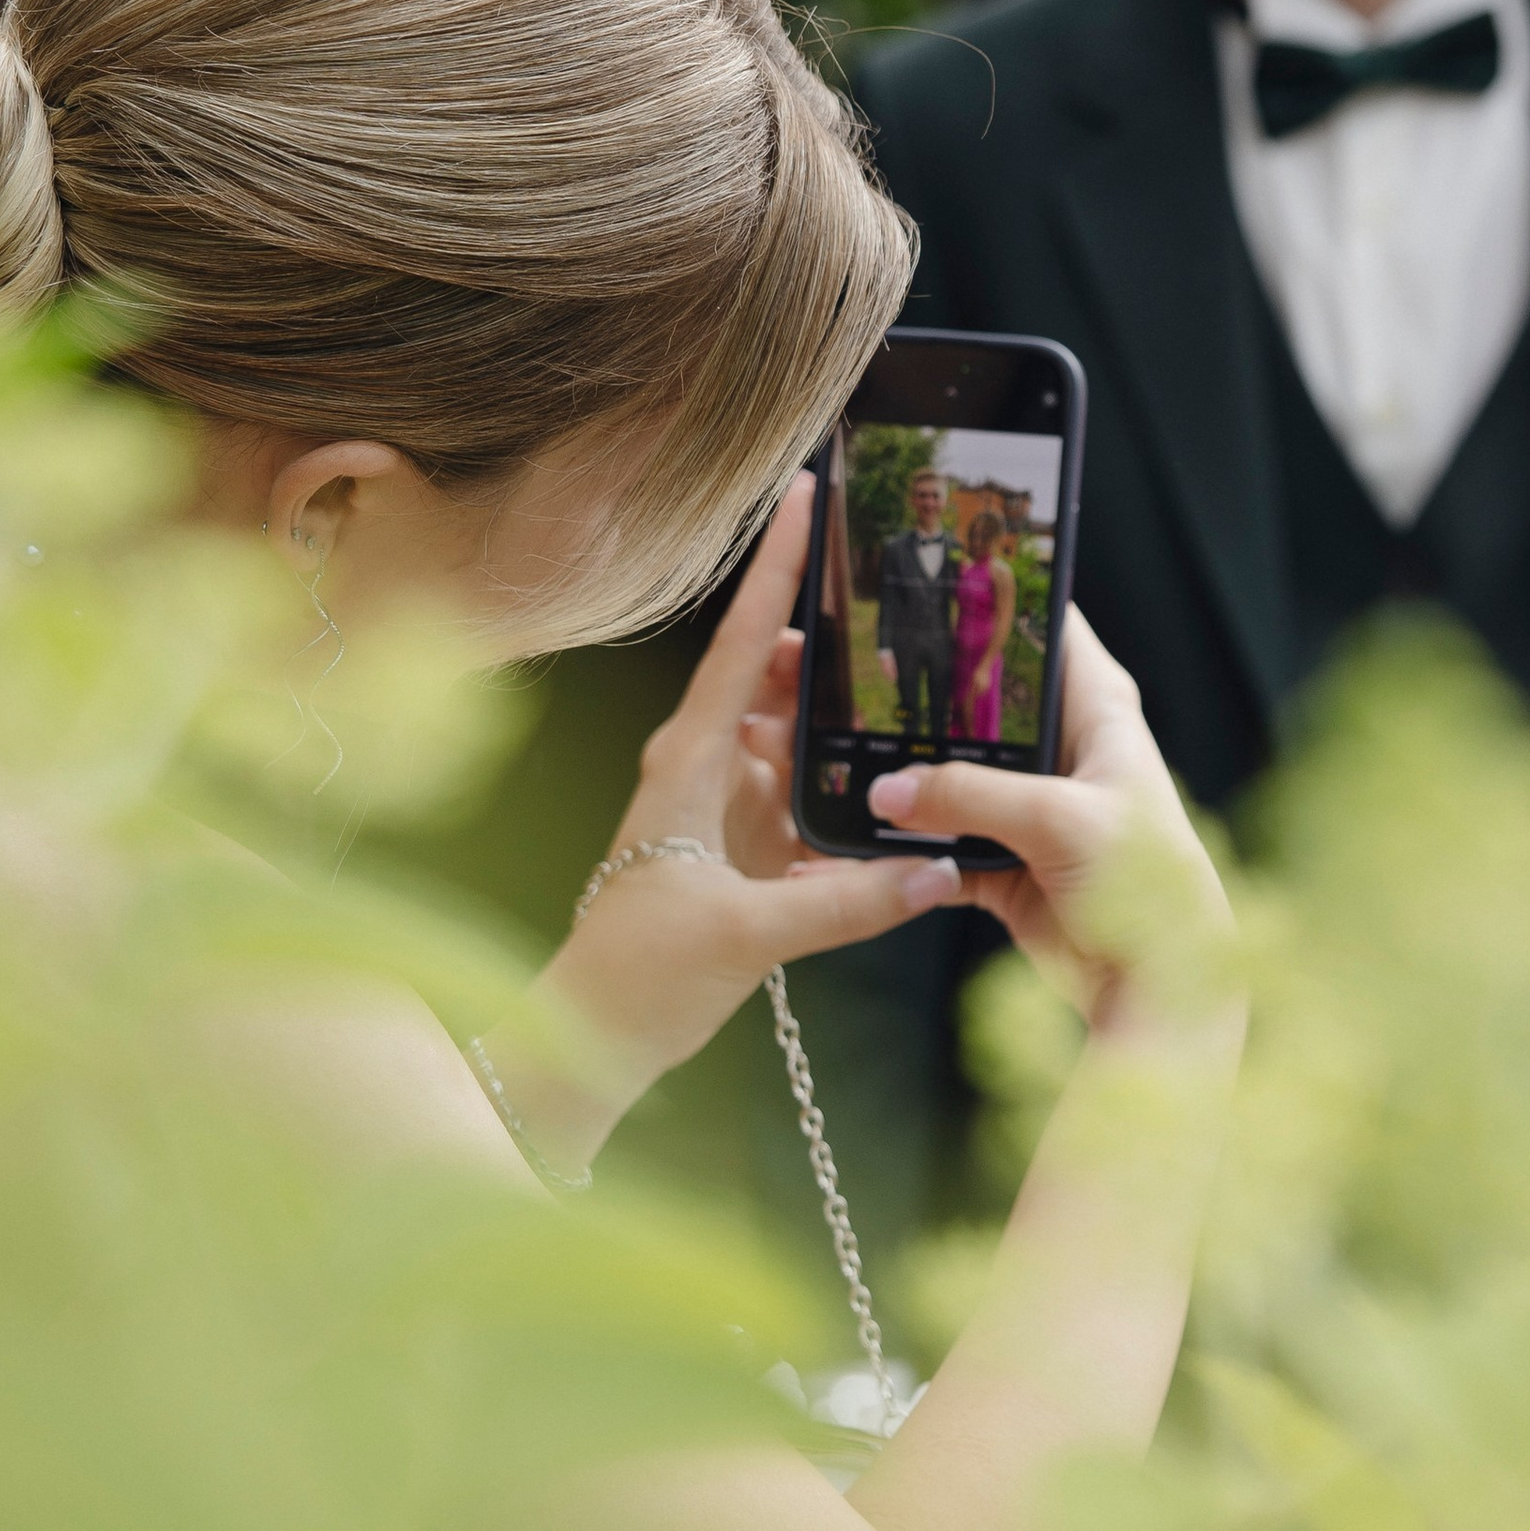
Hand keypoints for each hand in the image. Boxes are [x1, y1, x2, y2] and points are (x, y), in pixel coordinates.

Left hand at [493, 481, 966, 1170]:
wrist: (592, 1038)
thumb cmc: (638, 973)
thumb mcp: (748, 933)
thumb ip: (849, 904)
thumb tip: (937, 872)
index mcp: (692, 758)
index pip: (743, 638)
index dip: (780, 564)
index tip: (809, 492)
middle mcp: (709, 765)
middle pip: (782, 677)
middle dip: (839, 641)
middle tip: (908, 600)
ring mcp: (728, 806)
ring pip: (800, 735)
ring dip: (848, 717)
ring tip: (918, 688)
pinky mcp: (747, 849)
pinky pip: (808, 794)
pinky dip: (847, 784)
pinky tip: (898, 785)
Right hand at [865, 611, 1233, 1029]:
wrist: (1157, 986)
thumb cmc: (1148, 888)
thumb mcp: (1061, 822)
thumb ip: (971, 797)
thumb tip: (886, 791)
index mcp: (1097, 710)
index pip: (1045, 625)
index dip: (991, 596)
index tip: (923, 575)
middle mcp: (1060, 749)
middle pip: (974, 700)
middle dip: (912, 695)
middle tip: (837, 677)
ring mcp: (1026, 805)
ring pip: (944, 773)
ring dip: (893, 776)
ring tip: (822, 755)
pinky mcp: (1001, 860)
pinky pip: (933, 844)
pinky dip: (894, 849)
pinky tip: (843, 846)